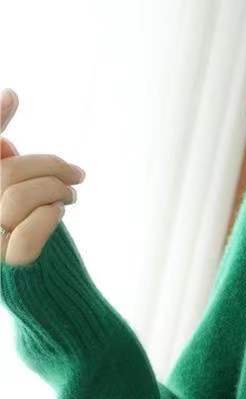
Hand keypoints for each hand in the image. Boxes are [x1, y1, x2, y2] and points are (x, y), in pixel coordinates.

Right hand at [0, 88, 85, 266]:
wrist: (52, 294)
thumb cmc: (37, 242)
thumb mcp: (25, 202)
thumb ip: (9, 174)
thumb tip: (4, 146)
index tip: (14, 96)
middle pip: (7, 171)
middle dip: (50, 167)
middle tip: (77, 175)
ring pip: (16, 195)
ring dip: (55, 189)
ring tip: (71, 196)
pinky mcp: (11, 266)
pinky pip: (27, 232)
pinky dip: (48, 216)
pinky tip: (60, 212)